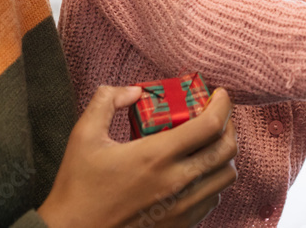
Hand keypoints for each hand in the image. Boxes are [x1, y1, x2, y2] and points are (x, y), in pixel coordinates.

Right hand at [37, 85, 237, 227]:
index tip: (219, 94)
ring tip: (210, 143)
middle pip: (228, 149)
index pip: (211, 124)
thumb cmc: (76, 188)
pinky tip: (196, 171)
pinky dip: (213, 180)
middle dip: (229, 125)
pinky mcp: (181, 225)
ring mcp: (182, 207)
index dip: (223, 104)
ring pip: (227, 176)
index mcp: (157, 156)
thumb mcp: (83, 137)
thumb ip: (106, 102)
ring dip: (224, 154)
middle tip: (216, 115)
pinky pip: (214, 198)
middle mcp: (177, 182)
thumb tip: (135, 90)